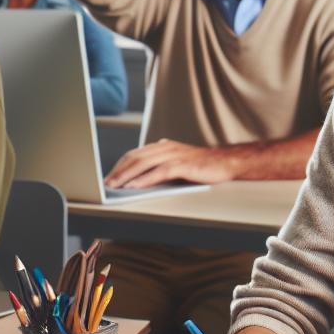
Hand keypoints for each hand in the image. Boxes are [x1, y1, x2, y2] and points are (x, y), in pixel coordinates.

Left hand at [103, 139, 234, 188]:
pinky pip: (159, 172)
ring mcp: (174, 155)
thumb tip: (138, 181)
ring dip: (126, 176)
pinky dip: (144, 180)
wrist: (227, 162)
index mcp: (163, 146)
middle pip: (135, 157)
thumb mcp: (177, 163)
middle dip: (118, 171)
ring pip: (143, 163)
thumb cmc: (202, 166)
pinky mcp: (183, 165)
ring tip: (115, 187)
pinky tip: (135, 187)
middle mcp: (166, 147)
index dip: (119, 166)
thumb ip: (160, 167)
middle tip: (106, 184)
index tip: (109, 178)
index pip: (135, 154)